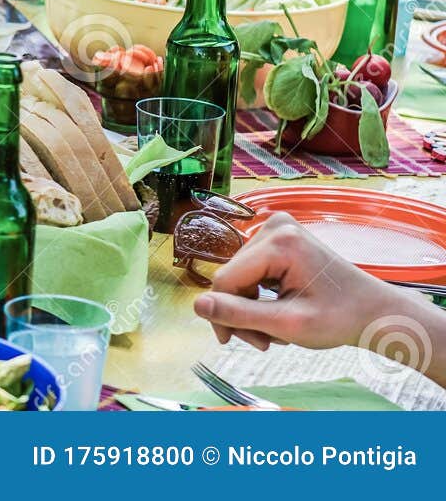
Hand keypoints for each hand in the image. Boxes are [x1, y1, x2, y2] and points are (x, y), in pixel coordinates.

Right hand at [192, 213, 401, 351]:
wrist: (373, 311)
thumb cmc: (340, 319)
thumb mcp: (288, 324)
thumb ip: (239, 314)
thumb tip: (196, 305)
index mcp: (280, 242)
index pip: (226, 279)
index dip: (222, 313)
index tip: (232, 342)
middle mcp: (274, 226)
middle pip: (231, 277)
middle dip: (240, 313)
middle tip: (263, 342)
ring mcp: (276, 229)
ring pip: (238, 275)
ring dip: (248, 307)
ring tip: (272, 331)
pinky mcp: (278, 237)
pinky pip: (250, 270)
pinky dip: (257, 296)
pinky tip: (275, 311)